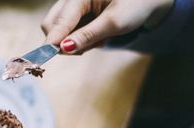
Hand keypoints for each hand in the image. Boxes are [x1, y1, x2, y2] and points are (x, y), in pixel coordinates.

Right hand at [42, 0, 173, 53]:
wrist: (149, 0)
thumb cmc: (137, 5)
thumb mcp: (115, 23)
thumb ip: (88, 35)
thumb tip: (65, 48)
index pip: (60, 20)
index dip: (53, 39)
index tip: (43, 56)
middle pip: (52, 24)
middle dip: (63, 42)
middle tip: (84, 50)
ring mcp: (72, 6)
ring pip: (58, 29)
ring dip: (73, 42)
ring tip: (99, 40)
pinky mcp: (76, 14)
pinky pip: (67, 31)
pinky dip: (78, 39)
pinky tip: (96, 37)